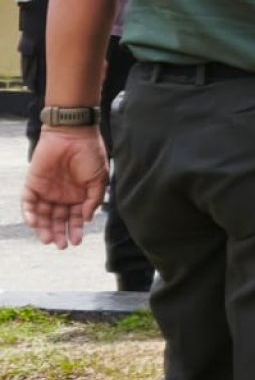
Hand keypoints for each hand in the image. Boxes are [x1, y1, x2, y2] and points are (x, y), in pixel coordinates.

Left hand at [22, 129, 109, 248]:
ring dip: (44, 228)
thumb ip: (94, 199)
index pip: (74, 217)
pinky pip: (29, 202)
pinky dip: (30, 214)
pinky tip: (35, 224)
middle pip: (57, 219)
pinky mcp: (33, 184)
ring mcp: (46, 190)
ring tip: (48, 240)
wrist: (73, 133)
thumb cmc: (90, 154)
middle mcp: (62, 195)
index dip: (76, 229)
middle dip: (59, 233)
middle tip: (62, 245)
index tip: (77, 241)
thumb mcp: (99, 179)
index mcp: (78, 195)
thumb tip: (87, 218)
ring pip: (42, 215)